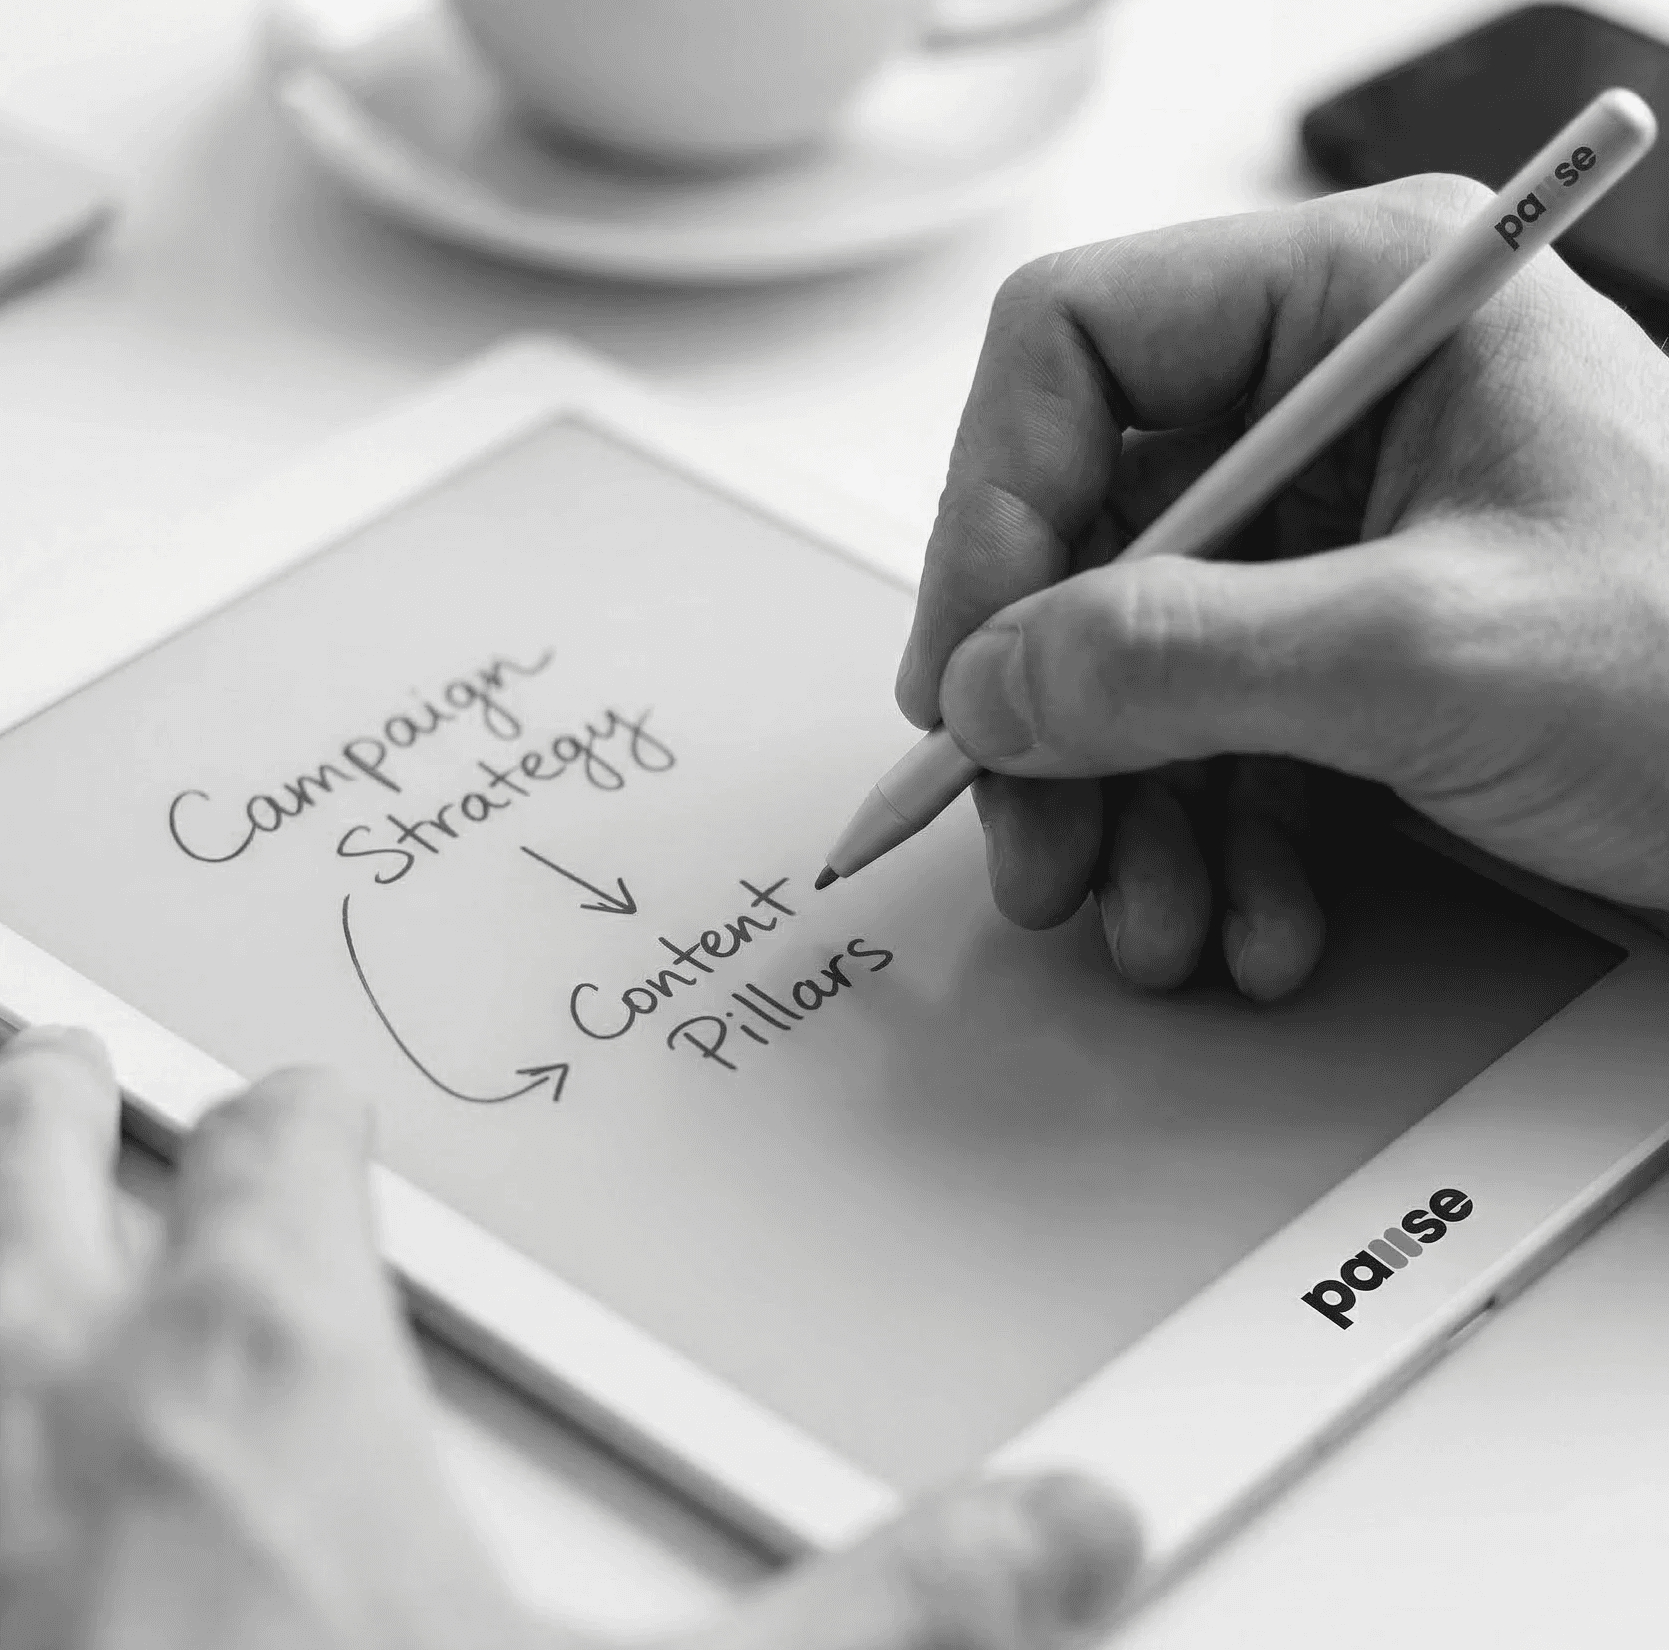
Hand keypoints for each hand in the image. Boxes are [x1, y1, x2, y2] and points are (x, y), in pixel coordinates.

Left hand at [0, 1026, 1139, 1648]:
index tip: (314, 1110)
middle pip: (41, 1153)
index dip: (302, 1118)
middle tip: (59, 1054)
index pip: (282, 1150)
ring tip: (2, 1121)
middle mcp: (60, 1401)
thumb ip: (886, 1611)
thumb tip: (1069, 1528)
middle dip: (61, 1101)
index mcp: (259, 1368)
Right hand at [897, 175, 1668, 999]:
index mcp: (1357, 306)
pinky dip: (1204, 839)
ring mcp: (1332, 535)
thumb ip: (1183, 657)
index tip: (967, 674)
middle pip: (1084, 533)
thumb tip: (993, 684)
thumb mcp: (1431, 653)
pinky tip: (1246, 918)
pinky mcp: (1340, 646)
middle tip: (1037, 838)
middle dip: (1057, 716)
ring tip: (1154, 918)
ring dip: (1124, 808)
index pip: (1074, 352)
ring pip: (1130, 658)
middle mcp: (1327, 405)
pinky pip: (1207, 733)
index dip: (990, 512)